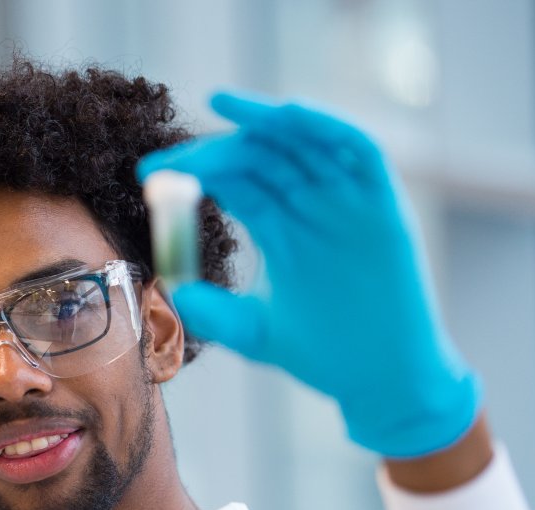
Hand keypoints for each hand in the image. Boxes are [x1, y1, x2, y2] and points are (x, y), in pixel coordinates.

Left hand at [137, 91, 479, 457]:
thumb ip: (214, 313)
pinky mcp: (386, 206)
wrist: (381, 380)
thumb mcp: (254, 332)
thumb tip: (174, 290)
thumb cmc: (321, 353)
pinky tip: (290, 115)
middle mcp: (312, 205)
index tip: (149, 173)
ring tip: (226, 103)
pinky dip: (329, 127)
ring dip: (269, 117)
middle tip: (177, 158)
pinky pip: (361, 152)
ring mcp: (349, 202)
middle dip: (218, 146)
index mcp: (278, 226)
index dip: (193, 168)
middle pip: (262, 155)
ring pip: (307, 140)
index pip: (232, 180)